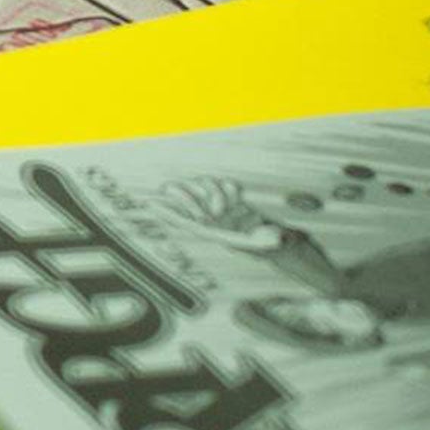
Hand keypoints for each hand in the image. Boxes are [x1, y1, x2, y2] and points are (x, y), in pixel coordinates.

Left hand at [157, 177, 283, 250]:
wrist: (279, 241)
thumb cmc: (274, 246)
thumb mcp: (274, 244)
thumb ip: (274, 239)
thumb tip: (275, 235)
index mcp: (213, 233)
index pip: (185, 222)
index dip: (168, 214)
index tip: (150, 204)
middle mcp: (211, 219)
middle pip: (186, 199)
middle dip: (190, 195)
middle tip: (214, 207)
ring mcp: (219, 207)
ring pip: (202, 187)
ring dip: (213, 189)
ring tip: (231, 203)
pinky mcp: (229, 198)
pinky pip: (220, 183)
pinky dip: (227, 186)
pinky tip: (238, 195)